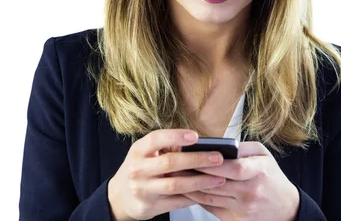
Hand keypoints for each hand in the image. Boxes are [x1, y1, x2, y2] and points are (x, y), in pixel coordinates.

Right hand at [107, 129, 227, 220]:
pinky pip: (176, 202)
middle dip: (197, 160)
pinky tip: (208, 192)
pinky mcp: (149, 207)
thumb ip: (166, 147)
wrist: (119, 197)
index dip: (176, 137)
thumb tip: (197, 144)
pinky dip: (194, 197)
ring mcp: (142, 190)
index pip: (156, 139)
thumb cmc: (140, 168)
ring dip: (200, 181)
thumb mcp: (146, 153)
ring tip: (219, 178)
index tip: (196, 136)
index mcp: (138, 151)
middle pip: (170, 163)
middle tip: (218, 158)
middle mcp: (138, 169)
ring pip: (175, 185)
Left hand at [182, 142, 299, 220]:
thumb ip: (242, 148)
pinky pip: (210, 208)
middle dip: (194, 174)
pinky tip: (187, 190)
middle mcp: (251, 191)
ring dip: (190, 187)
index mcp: (260, 171)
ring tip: (176, 176)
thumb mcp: (264, 155)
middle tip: (176, 164)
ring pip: (209, 197)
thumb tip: (218, 145)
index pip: (234, 168)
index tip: (194, 155)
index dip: (212, 163)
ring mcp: (243, 208)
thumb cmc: (272, 177)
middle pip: (217, 183)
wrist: (284, 207)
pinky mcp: (235, 220)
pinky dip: (197, 199)